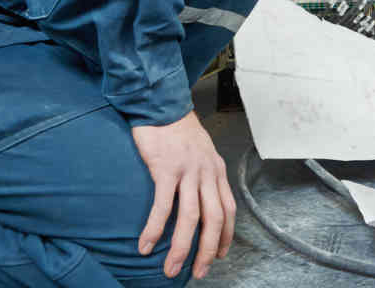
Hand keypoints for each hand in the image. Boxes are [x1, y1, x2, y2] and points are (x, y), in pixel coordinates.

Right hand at [130, 112, 234, 278]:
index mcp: (216, 171)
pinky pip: (162, 205)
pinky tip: (145, 245)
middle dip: (208, 250)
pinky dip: (154, 228)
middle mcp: (207, 172)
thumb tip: (200, 198)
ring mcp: (188, 170)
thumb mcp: (201, 152)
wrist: (161, 104)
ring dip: (181, 247)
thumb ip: (203, 175)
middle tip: (198, 272)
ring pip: (190, 217)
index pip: (228, 209)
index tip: (220, 255)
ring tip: (170, 268)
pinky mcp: (166, 168)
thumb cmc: (177, 130)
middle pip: (214, 219)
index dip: (226, 236)